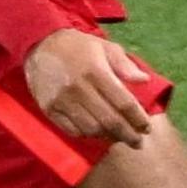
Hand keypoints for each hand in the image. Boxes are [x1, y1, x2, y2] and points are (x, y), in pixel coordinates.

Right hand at [20, 29, 154, 147]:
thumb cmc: (79, 47)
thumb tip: (144, 80)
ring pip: (91, 129)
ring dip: (108, 137)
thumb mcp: (106, 47)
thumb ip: (126, 65)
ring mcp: (61, 100)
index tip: (146, 128)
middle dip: (127, 135)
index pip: (124, 103)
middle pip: (109, 121)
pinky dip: (88, 135)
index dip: (138, 119)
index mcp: (96, 72)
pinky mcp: (48, 108)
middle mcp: (78, 88)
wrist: (40, 45)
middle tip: (137, 142)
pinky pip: (71, 130)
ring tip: (119, 138)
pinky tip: (98, 134)